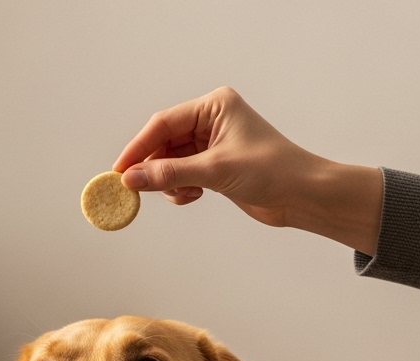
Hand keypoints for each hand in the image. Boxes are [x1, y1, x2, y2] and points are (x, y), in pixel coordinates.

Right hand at [112, 87, 382, 254]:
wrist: (301, 195)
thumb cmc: (272, 171)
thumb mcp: (215, 171)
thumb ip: (170, 174)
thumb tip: (132, 179)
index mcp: (214, 106)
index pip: (163, 124)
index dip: (137, 149)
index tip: (117, 172)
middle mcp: (211, 121)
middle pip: (162, 144)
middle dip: (152, 168)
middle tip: (137, 191)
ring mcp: (211, 144)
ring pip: (169, 163)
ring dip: (169, 182)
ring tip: (184, 194)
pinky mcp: (213, 166)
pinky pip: (180, 175)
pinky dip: (179, 189)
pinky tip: (193, 196)